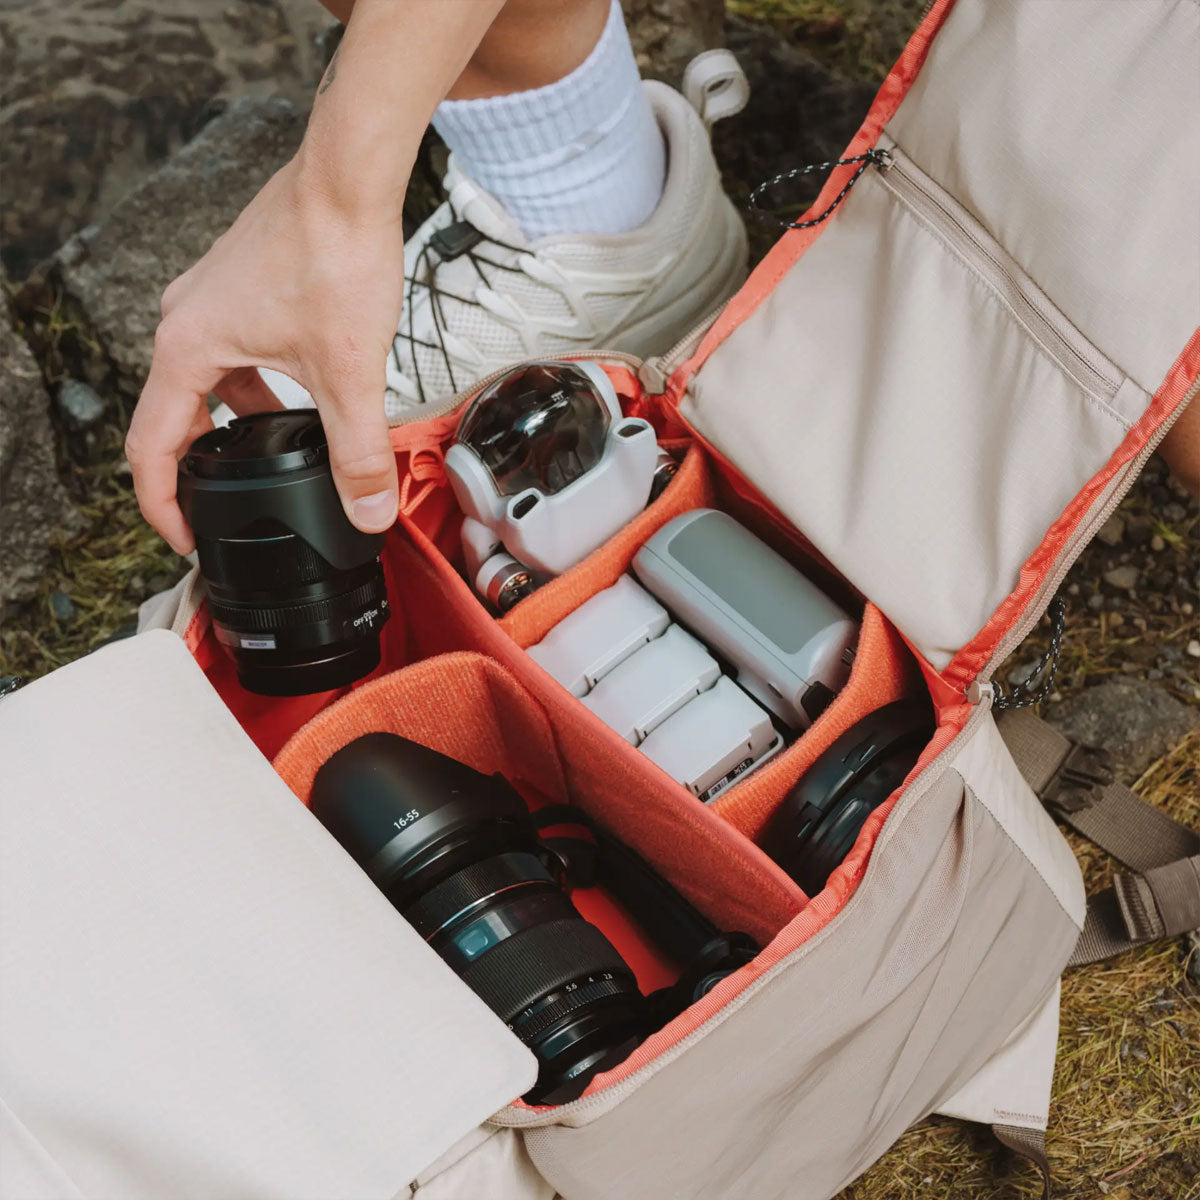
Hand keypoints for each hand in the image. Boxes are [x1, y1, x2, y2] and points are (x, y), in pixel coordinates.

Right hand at [126, 154, 405, 554]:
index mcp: (187, 349)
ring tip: (275, 459)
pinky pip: (231, 355)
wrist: (348, 179)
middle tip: (231, 506)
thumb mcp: (349, 373)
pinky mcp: (239, 287)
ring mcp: (209, 300)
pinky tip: (299, 400)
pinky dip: (255, 388)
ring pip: (208, 385)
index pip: (151, 448)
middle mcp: (184, 321)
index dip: (163, 505)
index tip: (186, 538)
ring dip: (235, 425)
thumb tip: (368, 511)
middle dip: (203, 468)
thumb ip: (359, 450)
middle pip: (174, 418)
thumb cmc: (335, 256)